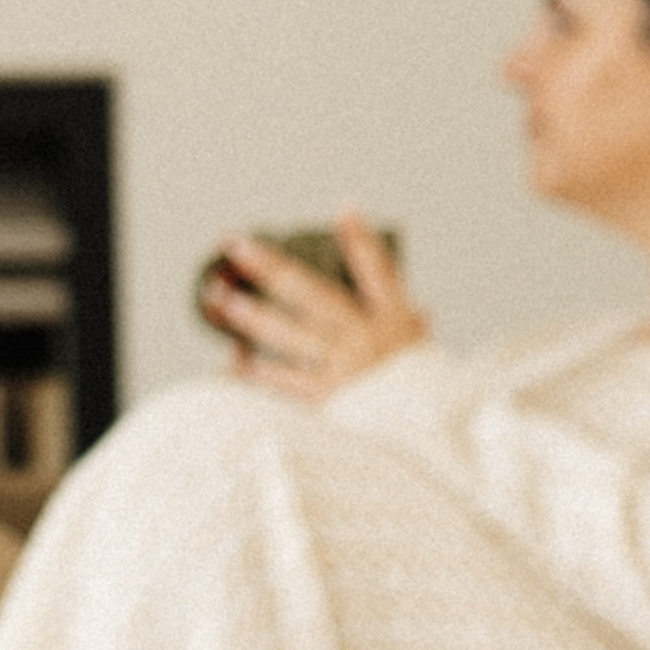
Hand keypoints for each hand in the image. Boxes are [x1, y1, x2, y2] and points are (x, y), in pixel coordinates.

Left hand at [200, 210, 427, 400]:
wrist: (430, 441)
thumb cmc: (426, 400)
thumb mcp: (428, 358)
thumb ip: (417, 331)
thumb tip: (423, 314)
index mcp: (393, 322)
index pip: (378, 271)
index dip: (361, 240)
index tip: (345, 209)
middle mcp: (364, 338)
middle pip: (311, 293)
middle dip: (271, 268)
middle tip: (236, 247)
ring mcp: (343, 368)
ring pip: (289, 334)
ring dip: (252, 316)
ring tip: (220, 300)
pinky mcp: (327, 401)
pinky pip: (285, 383)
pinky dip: (257, 374)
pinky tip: (232, 363)